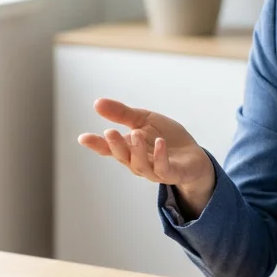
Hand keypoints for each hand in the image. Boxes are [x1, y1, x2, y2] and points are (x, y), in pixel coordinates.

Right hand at [76, 98, 214, 215]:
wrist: (193, 156)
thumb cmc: (165, 139)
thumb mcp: (144, 120)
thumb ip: (122, 114)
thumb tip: (97, 103)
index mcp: (129, 149)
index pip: (109, 148)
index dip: (96, 144)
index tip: (83, 138)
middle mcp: (138, 161)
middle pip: (123, 157)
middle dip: (115, 146)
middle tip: (109, 132)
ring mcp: (154, 170)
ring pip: (140, 165)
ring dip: (137, 150)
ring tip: (136, 133)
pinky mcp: (172, 174)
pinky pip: (163, 169)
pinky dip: (160, 157)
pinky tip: (159, 142)